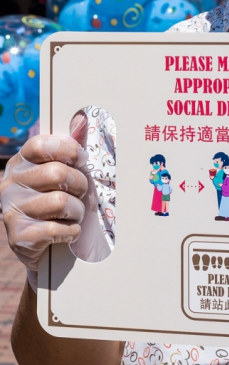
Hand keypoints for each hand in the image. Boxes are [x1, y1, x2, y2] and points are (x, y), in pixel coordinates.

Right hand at [0, 111, 108, 272]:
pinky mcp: (18, 236)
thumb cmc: (55, 201)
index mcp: (20, 163)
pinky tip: (68, 231)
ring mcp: (11, 210)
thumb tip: (82, 120)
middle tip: (81, 192)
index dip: (68, 150)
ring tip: (74, 214)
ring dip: (77, 211)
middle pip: (56, 173)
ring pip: (60, 202)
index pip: (41, 145)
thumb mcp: (62, 172)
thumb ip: (71, 148)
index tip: (81, 159)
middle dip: (79, 184)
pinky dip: (71, 232)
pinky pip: (55, 230)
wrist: (43, 245)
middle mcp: (10, 184)